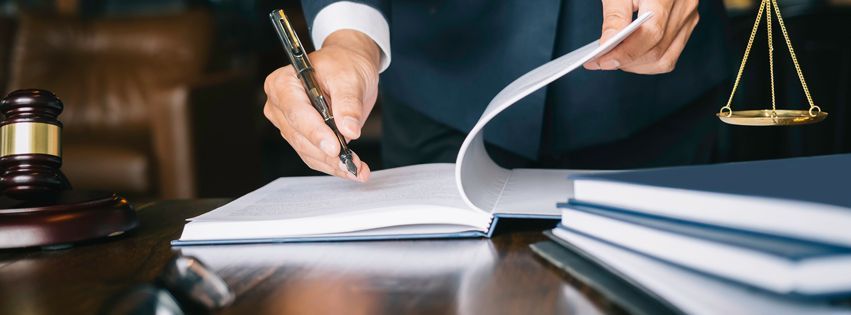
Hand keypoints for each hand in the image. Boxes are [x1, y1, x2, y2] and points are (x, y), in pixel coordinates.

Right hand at [264, 30, 379, 181]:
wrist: (348, 66)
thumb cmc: (344, 64)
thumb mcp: (349, 78)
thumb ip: (348, 103)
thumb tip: (349, 130)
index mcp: (283, 84)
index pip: (296, 113)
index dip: (315, 132)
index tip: (335, 147)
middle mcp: (280, 105)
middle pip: (300, 137)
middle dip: (327, 154)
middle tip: (352, 164)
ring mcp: (288, 123)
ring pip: (307, 151)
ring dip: (333, 164)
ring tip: (358, 169)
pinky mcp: (301, 136)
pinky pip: (314, 155)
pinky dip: (333, 164)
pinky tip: (353, 169)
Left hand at [584, 0, 699, 73]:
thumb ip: (614, 16)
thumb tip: (606, 47)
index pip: (651, 33)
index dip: (625, 53)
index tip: (601, 61)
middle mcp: (684, 6)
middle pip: (656, 50)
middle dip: (625, 62)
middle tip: (600, 62)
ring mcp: (689, 17)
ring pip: (664, 59)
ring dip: (635, 66)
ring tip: (613, 59)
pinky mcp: (686, 25)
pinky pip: (668, 55)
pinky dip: (646, 61)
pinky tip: (628, 57)